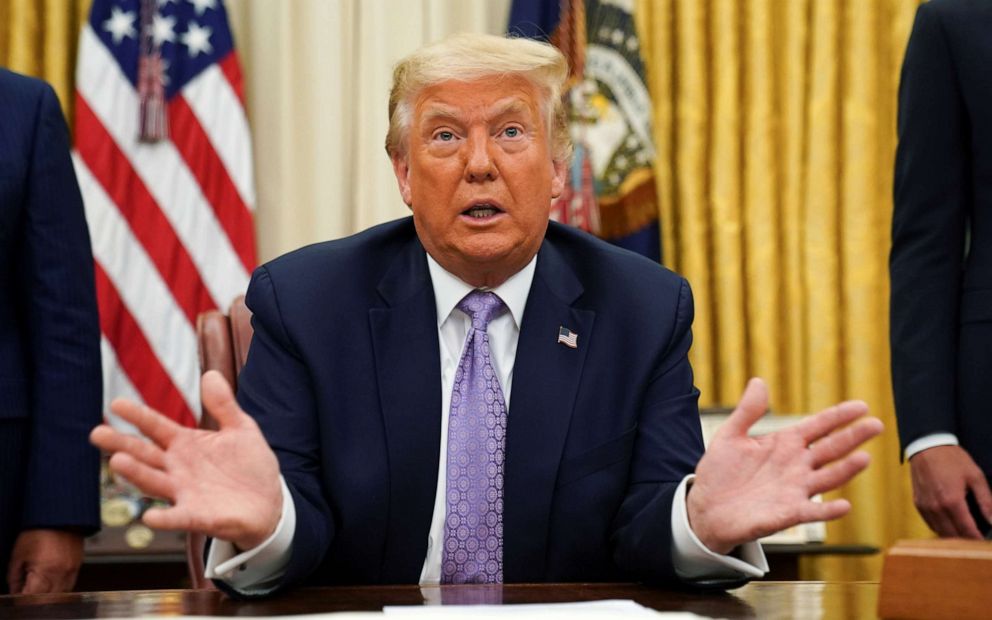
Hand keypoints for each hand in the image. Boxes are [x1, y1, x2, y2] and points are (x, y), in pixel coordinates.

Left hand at [7, 529, 82, 593]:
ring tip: (37, 588)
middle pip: (47, 600)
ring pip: (59, 596)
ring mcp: (72, 571)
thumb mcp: (18, 555)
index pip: (31, 598)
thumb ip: (14, 577)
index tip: (16, 596)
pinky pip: (69, 587)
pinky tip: (50, 583)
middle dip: (34, 600)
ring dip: (47, 597)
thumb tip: (15, 591)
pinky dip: (58, 590)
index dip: (21, 599)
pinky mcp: (78, 567)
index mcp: (45, 571)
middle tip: (25, 591)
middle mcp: (62, 574)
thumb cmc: (37, 532)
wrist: (60, 516)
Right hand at [90, 370, 282, 549]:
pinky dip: (164, 517)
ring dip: (137, 474)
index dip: (138, 415)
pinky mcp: (197, 516)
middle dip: (121, 444)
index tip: (116, 403)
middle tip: (96, 433)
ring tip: (119, 461)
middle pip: (145, 454)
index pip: (156, 427)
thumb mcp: (241, 429)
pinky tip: (150, 516)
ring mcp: (184, 493)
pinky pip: (177, 517)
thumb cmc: (249, 465)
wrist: (269, 502)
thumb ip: (223, 406)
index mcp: (186, 444)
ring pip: (154, 482)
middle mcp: (178, 468)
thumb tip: (211, 374)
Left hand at [686, 378, 882, 553]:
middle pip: (831, 449)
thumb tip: (759, 381)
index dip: (839, 416)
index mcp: (785, 443)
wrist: (706, 507)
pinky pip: (814, 512)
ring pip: (828, 477)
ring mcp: (796, 489)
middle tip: (877, 424)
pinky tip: (844, 505)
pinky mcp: (789, 513)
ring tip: (864, 457)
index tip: (862, 405)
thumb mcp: (730, 435)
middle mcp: (797, 465)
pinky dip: (829, 509)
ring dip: (847, 469)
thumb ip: (747, 410)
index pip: (818, 426)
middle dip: (853, 437)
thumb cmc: (720, 471)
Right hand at [909, 445, 991, 538]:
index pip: (967, 530)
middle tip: (977, 539)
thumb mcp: (975, 477)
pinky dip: (941, 528)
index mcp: (952, 501)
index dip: (978, 540)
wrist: (927, 446)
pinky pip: (930, 524)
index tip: (985, 543)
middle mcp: (936, 507)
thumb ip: (986, 501)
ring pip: (940, 532)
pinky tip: (950, 524)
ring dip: (953, 536)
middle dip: (966, 540)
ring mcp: (925, 506)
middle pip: (953, 535)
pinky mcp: (918, 503)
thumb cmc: (952, 459)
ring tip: (966, 534)